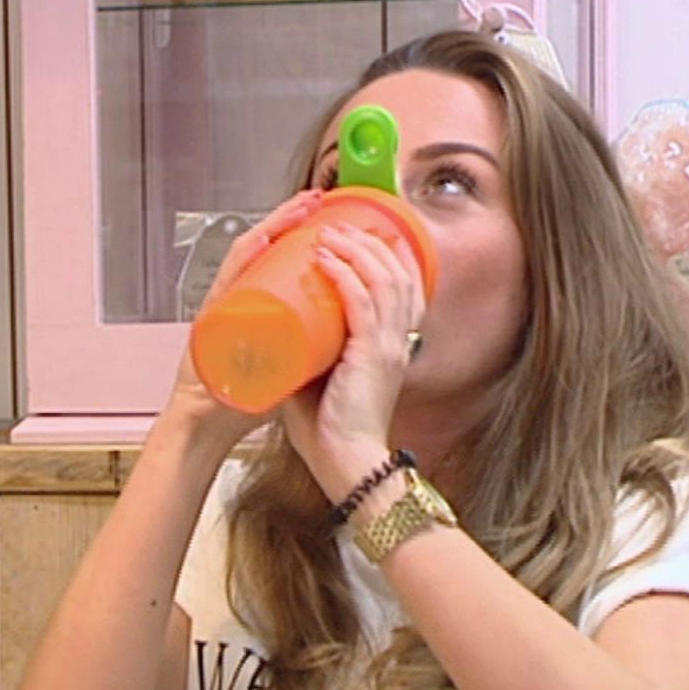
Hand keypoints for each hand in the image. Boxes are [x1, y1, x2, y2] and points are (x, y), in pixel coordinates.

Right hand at [163, 190, 322, 450]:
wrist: (209, 426)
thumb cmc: (243, 400)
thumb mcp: (289, 365)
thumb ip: (312, 348)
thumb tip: (350, 334)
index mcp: (258, 308)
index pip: (283, 263)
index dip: (306, 238)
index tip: (336, 223)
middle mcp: (238, 298)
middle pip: (266, 248)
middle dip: (292, 219)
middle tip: (319, 200)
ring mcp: (223, 303)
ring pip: (250, 253)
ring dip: (275, 224)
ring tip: (301, 207)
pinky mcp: (210, 316)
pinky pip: (229, 277)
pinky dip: (247, 254)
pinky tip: (264, 235)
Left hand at [281, 222, 426, 500]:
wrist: (346, 465)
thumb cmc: (331, 433)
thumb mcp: (324, 380)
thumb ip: (312, 353)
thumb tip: (285, 329)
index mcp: (394, 346)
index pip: (404, 286)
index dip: (385, 255)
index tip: (357, 235)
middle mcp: (399, 341)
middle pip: (398, 271)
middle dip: (368, 240)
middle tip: (338, 225)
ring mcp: (390, 346)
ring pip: (383, 277)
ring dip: (354, 249)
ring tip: (328, 233)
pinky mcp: (372, 354)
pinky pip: (362, 300)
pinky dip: (344, 274)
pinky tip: (325, 257)